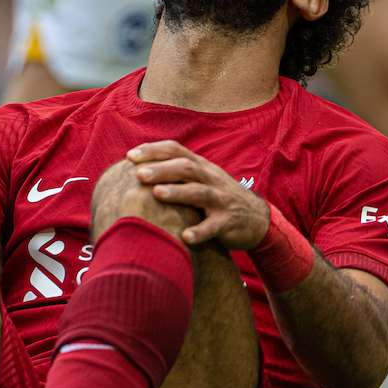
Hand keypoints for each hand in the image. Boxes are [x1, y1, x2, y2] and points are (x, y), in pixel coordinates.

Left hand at [127, 140, 270, 248]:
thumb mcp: (200, 179)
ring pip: (199, 192)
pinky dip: (200, 232)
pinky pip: (213, 227)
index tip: (130, 156)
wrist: (257, 219)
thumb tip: (138, 168)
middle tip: (138, 174)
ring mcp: (221, 200)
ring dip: (178, 192)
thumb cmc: (217, 199)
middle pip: (186, 168)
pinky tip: (185, 237)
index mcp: (201, 167)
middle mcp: (211, 179)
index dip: (154, 150)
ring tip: (157, 194)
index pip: (176, 150)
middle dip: (161, 169)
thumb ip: (177, 173)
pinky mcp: (228, 222)